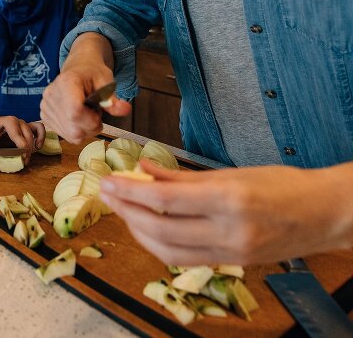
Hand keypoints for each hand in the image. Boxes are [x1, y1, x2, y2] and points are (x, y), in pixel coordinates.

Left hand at [0, 116, 44, 163]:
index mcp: (9, 121)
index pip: (19, 136)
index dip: (21, 148)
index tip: (21, 158)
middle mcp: (19, 121)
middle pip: (28, 136)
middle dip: (27, 150)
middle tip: (23, 162)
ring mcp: (24, 123)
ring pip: (34, 134)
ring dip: (33, 146)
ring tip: (28, 157)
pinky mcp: (27, 126)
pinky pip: (39, 128)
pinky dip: (41, 136)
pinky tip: (38, 146)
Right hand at [40, 69, 130, 143]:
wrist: (77, 68)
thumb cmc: (92, 73)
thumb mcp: (106, 81)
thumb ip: (113, 98)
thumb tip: (125, 109)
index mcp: (66, 82)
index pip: (75, 112)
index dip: (92, 120)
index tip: (99, 113)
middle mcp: (51, 95)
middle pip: (74, 129)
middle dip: (91, 127)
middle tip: (95, 112)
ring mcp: (45, 107)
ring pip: (71, 135)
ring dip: (84, 130)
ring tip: (86, 113)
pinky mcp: (44, 116)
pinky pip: (65, 135)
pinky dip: (76, 130)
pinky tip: (77, 117)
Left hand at [99, 159, 352, 265]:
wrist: (325, 214)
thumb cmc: (283, 185)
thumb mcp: (231, 172)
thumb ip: (182, 176)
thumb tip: (142, 169)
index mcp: (229, 199)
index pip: (165, 199)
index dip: (130, 192)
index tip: (108, 181)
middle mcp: (229, 230)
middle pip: (160, 227)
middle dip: (126, 211)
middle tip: (108, 193)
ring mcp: (230, 252)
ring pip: (167, 250)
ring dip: (138, 230)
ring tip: (123, 209)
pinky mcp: (232, 263)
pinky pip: (183, 258)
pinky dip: (158, 244)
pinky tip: (146, 228)